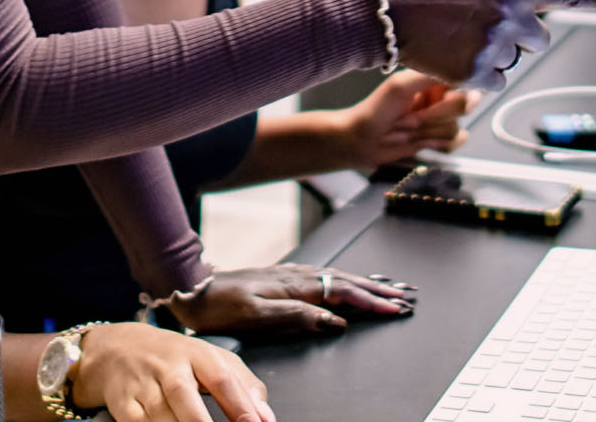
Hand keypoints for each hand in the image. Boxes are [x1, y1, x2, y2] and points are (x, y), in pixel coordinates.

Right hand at [73, 322, 274, 421]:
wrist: (118, 348)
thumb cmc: (176, 359)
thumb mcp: (213, 360)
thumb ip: (244, 386)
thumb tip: (266, 418)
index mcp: (197, 354)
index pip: (222, 377)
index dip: (240, 404)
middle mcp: (168, 366)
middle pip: (183, 394)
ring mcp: (142, 385)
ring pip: (159, 414)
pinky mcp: (122, 403)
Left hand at [164, 264, 413, 334]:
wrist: (191, 288)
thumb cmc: (219, 305)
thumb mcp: (257, 315)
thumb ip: (297, 315)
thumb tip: (335, 320)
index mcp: (294, 285)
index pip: (344, 292)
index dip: (372, 301)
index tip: (396, 308)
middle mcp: (295, 276)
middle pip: (346, 282)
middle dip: (378, 290)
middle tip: (404, 298)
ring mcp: (289, 275)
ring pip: (337, 277)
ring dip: (364, 284)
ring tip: (387, 288)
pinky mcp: (282, 279)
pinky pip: (324, 277)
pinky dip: (344, 281)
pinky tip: (346, 283)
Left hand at [334, 71, 479, 169]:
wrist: (360, 141)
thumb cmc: (376, 110)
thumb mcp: (402, 85)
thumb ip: (432, 75)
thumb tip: (463, 73)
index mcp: (431, 81)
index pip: (462, 82)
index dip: (458, 93)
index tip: (445, 99)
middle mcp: (438, 99)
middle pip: (461, 108)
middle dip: (434, 116)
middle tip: (409, 117)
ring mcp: (437, 121)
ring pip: (454, 128)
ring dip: (429, 132)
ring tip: (406, 130)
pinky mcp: (436, 140)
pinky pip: (454, 143)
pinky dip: (439, 145)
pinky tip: (422, 143)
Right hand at [374, 0, 595, 89]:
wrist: (382, 13)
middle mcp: (512, 16)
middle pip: (540, 37)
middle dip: (517, 33)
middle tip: (477, 21)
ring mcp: (495, 46)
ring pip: (516, 60)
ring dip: (494, 54)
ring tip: (458, 35)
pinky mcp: (478, 73)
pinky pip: (497, 82)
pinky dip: (478, 75)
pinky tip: (453, 55)